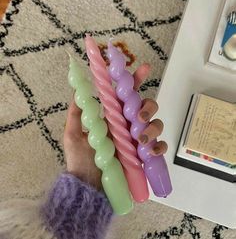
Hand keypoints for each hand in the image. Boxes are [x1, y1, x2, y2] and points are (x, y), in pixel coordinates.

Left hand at [63, 63, 167, 189]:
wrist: (89, 185)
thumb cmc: (81, 160)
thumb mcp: (73, 136)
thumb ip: (76, 115)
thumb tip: (77, 93)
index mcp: (113, 117)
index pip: (127, 95)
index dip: (135, 81)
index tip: (143, 69)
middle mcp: (128, 125)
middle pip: (147, 106)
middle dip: (148, 107)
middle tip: (138, 117)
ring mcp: (138, 140)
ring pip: (156, 124)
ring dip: (152, 129)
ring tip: (140, 140)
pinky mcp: (144, 156)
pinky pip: (159, 147)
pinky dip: (159, 147)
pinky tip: (149, 152)